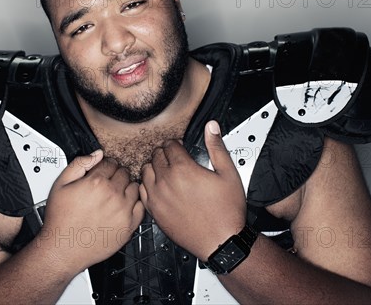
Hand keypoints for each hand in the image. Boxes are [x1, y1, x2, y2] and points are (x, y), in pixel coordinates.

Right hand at [38, 150, 144, 271]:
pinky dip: (135, 203)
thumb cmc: (61, 219)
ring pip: (135, 187)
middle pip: (124, 173)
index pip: (111, 163)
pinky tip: (124, 206)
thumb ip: (79, 164)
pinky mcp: (129, 225)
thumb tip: (97, 154)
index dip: (105, 166)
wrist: (63, 248)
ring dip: (127, 187)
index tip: (102, 172)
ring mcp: (123, 210)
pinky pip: (141, 206)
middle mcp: (112, 195)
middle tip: (108, 183)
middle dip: (116, 175)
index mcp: (96, 182)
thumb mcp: (60, 184)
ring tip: (115, 194)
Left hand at [139, 120, 246, 260]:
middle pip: (157, 155)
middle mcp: (166, 181)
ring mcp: (158, 197)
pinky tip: (158, 186)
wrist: (220, 242)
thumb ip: (217, 147)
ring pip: (146, 170)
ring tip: (166, 170)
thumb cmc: (226, 212)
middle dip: (166, 153)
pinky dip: (148, 185)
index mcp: (183, 169)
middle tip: (175, 158)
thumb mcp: (229, 174)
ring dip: (155, 166)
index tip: (181, 147)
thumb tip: (211, 127)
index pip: (170, 145)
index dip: (177, 143)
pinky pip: (142, 190)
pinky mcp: (154, 211)